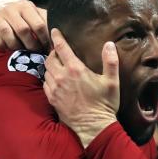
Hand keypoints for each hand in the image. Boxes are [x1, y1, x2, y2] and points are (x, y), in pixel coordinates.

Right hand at [0, 0, 48, 51]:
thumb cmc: (21, 17)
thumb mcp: (33, 15)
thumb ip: (45, 22)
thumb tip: (60, 36)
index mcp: (25, 6)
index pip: (39, 25)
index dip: (45, 40)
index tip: (48, 48)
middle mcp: (10, 9)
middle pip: (23, 30)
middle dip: (31, 45)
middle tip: (35, 53)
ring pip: (9, 36)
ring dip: (17, 48)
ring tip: (22, 52)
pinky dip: (4, 48)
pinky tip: (8, 50)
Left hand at [43, 28, 119, 146]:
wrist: (93, 127)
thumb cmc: (104, 105)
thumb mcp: (112, 82)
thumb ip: (110, 61)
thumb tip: (109, 44)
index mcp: (75, 69)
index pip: (61, 47)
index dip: (57, 37)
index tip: (54, 30)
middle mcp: (62, 76)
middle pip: (50, 57)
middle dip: (53, 52)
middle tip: (59, 52)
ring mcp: (55, 88)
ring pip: (46, 70)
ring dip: (50, 65)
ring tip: (57, 65)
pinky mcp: (52, 98)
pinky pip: (45, 83)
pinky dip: (48, 78)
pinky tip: (55, 79)